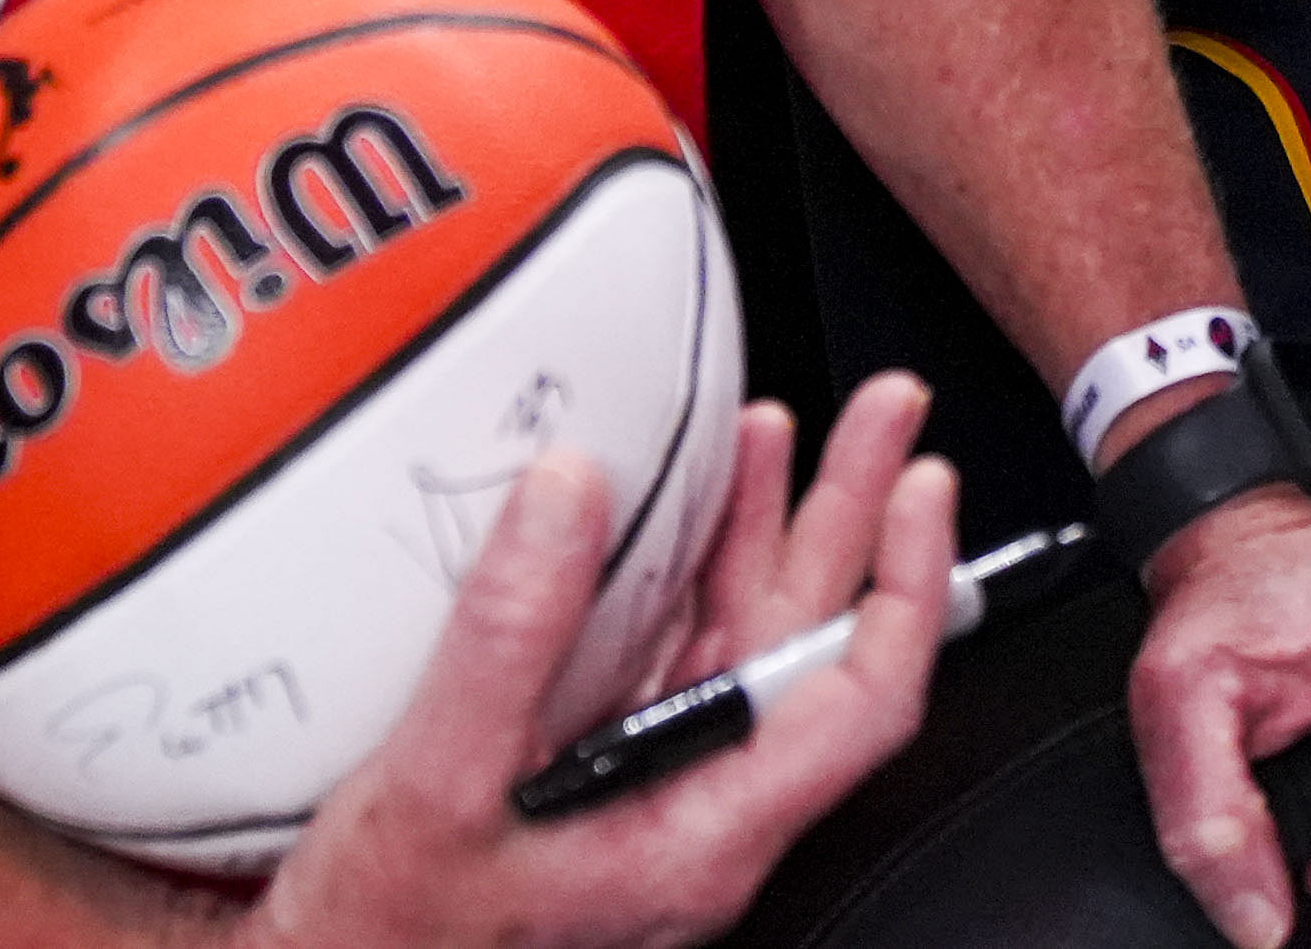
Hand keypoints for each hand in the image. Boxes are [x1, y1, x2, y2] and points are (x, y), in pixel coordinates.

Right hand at [249, 377, 959, 948]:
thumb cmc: (388, 932)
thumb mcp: (439, 782)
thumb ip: (508, 638)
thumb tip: (570, 493)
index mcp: (700, 832)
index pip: (860, 705)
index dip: (907, 589)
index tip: (921, 488)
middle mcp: (699, 808)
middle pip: (816, 652)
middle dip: (855, 518)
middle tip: (883, 413)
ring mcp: (654, 788)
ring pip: (750, 644)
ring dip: (771, 528)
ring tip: (781, 429)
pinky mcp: (601, 768)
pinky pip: (674, 653)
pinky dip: (690, 563)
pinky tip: (682, 502)